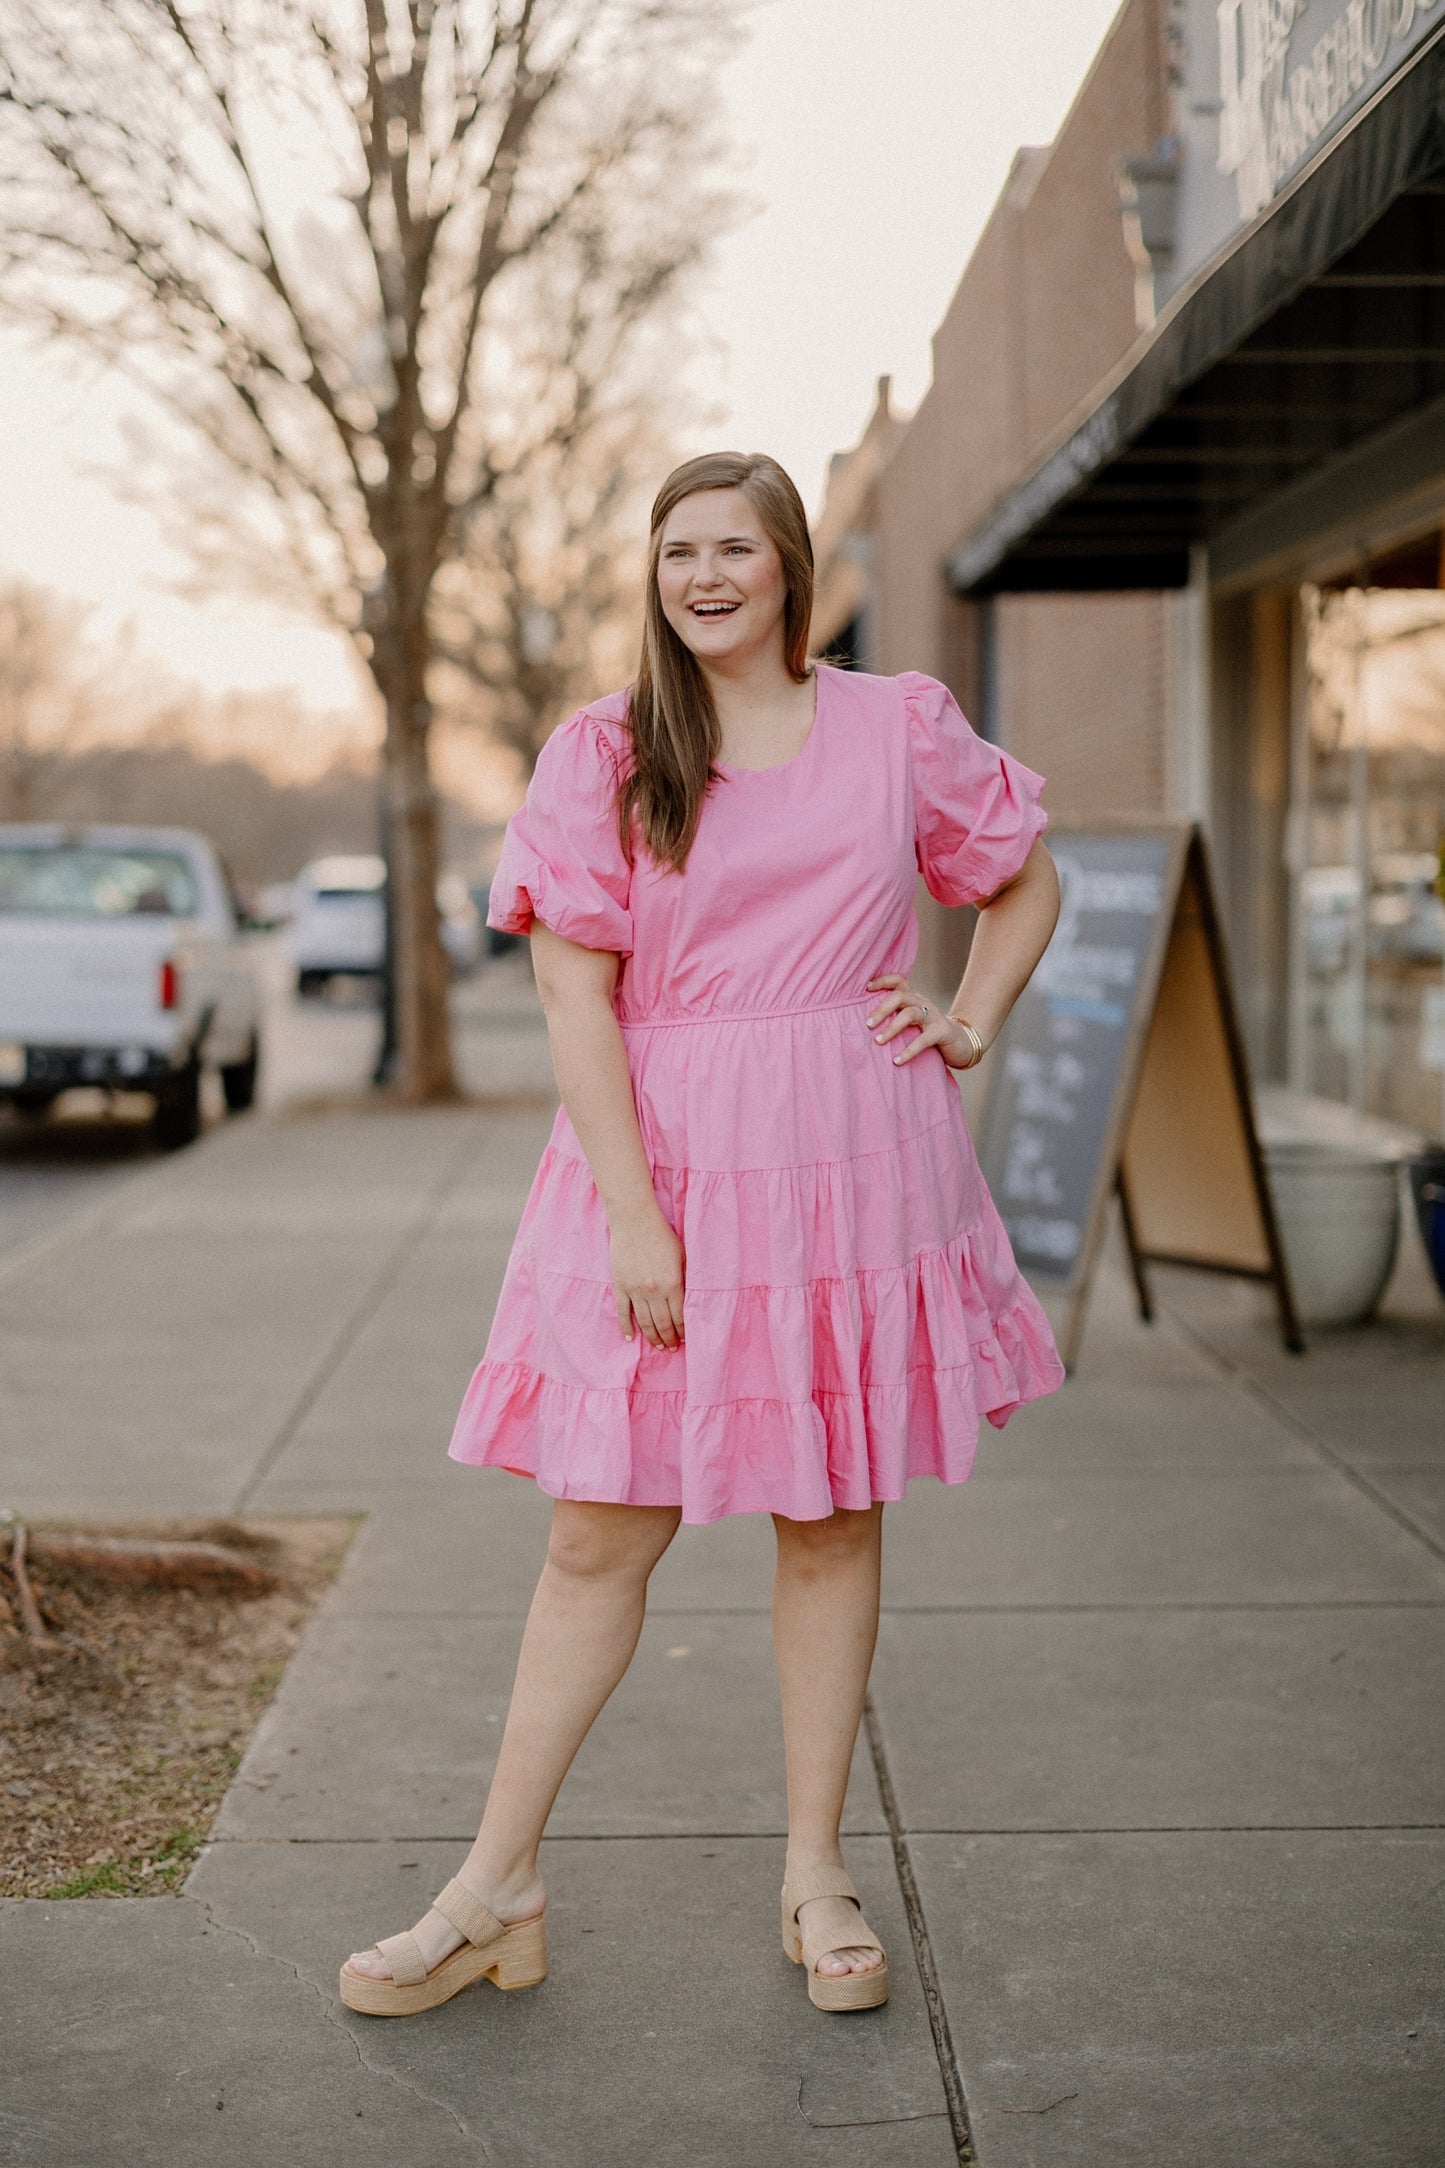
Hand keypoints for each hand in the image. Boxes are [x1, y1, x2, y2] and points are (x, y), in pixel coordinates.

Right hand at [609, 1205, 685, 1348]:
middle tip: (672, 1347)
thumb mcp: (682, 1256)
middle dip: (669, 1338)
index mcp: (673, 1284)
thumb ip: (686, 1279)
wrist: (635, 1221)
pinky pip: (623, 1311)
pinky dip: (626, 1326)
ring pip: (644, 1321)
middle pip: (662, 1324)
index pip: (679, 1317)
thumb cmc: (662, 1236)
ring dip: (652, 1336)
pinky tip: (630, 1337)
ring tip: (658, 1346)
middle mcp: (654, 1291)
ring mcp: (635, 1290)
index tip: (684, 1339)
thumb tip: (689, 1301)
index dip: (682, 1331)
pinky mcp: (620, 1286)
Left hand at [864, 974, 985, 1070]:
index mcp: (913, 997)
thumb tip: (863, 1024)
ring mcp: (933, 1016)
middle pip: (900, 996)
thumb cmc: (928, 1031)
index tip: (866, 988)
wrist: (961, 1042)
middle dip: (881, 1009)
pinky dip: (908, 1050)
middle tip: (867, 1024)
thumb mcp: (912, 1020)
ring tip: (878, 1041)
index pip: (898, 981)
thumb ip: (895, 1016)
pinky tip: (897, 1061)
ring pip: (910, 1014)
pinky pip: (923, 1039)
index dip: (882, 980)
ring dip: (892, 1028)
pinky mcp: (942, 1032)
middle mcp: (922, 1002)